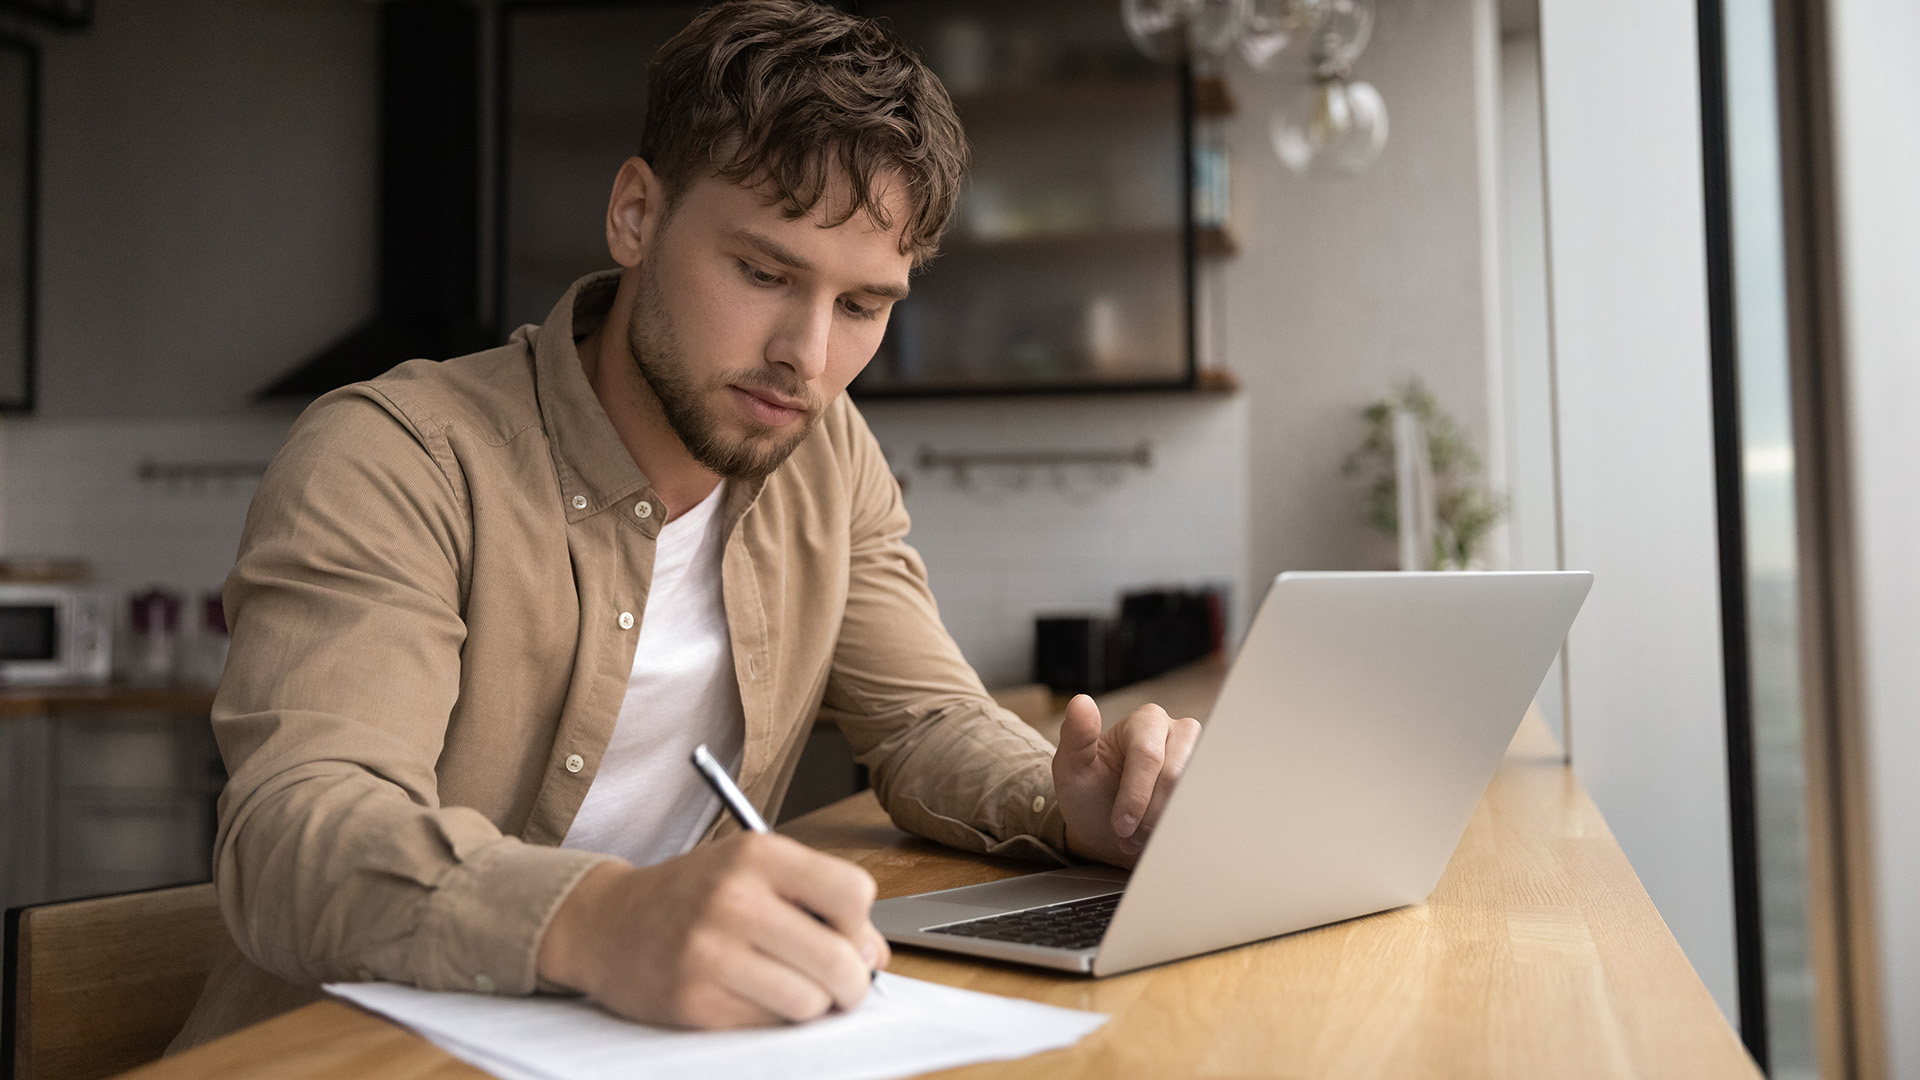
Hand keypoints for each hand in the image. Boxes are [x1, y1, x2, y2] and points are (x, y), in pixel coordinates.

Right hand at [536, 832, 889, 1027]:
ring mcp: (711, 952)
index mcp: (758, 854)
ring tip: (786, 986)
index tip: (845, 935)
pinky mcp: (695, 1001)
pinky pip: (768, 1026)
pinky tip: (746, 995)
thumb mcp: (753, 873)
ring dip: (809, 1005)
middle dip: (850, 982)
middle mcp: (735, 898)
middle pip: (840, 960)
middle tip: (839, 984)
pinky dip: (769, 1019)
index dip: (859, 924)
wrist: (605, 923)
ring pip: (810, 1002)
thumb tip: (875, 956)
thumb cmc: (693, 896)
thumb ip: (818, 903)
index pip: (854, 893)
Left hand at [1051, 695, 1201, 867]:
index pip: (1148, 755)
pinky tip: (1164, 837)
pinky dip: (1185, 827)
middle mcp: (1179, 733)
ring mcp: (1200, 760)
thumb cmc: (1088, 794)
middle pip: (1175, 774)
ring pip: (1195, 793)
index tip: (1120, 826)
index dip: (1135, 795)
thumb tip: (1080, 701)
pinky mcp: (1209, 787)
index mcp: (1146, 721)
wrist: (1106, 832)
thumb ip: (1075, 736)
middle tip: (1129, 839)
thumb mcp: (1071, 768)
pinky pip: (1209, 807)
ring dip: (1166, 823)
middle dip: (1150, 814)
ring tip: (1141, 841)